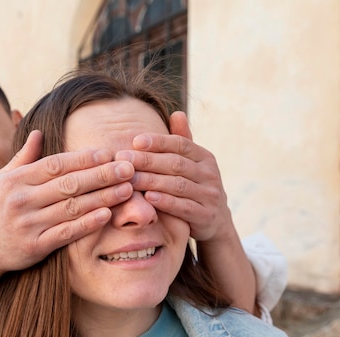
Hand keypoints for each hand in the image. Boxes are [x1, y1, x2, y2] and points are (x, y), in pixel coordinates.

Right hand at [0, 130, 134, 274]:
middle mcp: (21, 200)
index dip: (84, 158)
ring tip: (126, 189)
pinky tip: (107, 214)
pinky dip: (88, 224)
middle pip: (69, 184)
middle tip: (128, 169)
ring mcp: (28, 224)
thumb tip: (39, 132)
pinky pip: (66, 233)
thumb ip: (24, 157)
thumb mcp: (3, 180)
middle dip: (102, 175)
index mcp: (16, 180)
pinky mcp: (35, 246)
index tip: (108, 153)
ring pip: (72, 207)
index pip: (56, 164)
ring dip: (102, 197)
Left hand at [115, 111, 231, 241]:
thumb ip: (183, 142)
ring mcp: (209, 195)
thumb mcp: (192, 164)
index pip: (180, 144)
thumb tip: (177, 112)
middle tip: (123, 160)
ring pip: (177, 185)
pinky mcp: (206, 216)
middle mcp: (210, 174)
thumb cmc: (194, 187)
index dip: (159, 142)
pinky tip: (148, 198)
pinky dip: (165, 202)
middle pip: (176, 164)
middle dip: (148, 161)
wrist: (216, 221)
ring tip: (130, 179)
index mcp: (205, 157)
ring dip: (151, 181)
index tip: (135, 141)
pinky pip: (183, 207)